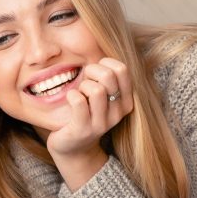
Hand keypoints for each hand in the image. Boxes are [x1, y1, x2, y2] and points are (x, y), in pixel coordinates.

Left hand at [46, 58, 133, 189]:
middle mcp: (118, 113)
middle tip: (84, 81)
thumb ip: (105, 78)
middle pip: (109, 76)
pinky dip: (72, 95)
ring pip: (97, 89)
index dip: (105, 63)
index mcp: (126, 101)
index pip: (122, 69)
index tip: (95, 72)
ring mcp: (101, 123)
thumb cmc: (85, 114)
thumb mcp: (101, 96)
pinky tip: (70, 99)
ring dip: (82, 86)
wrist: (73, 148)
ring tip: (78, 93)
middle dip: (91, 72)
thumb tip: (98, 49)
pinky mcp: (83, 129)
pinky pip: (79, 102)